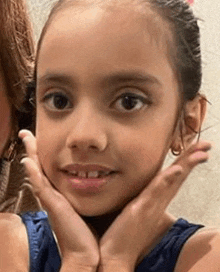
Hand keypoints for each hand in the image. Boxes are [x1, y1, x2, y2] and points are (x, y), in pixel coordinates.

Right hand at [19, 130, 98, 270]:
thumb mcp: (87, 207)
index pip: (50, 169)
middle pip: (40, 167)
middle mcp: (53, 195)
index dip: (44, 154)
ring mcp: (51, 200)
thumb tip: (98, 180)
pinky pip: (41, 186)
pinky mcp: (53, 206)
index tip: (40, 139)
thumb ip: (89, 194)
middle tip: (27, 134)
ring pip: (38, 173)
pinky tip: (29, 161)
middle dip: (33, 149)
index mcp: (61, 194)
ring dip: (31, 155)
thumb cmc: (89, 232)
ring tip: (26, 138)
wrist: (86, 254)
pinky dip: (34, 174)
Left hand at [99, 140, 210, 271]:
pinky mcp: (142, 208)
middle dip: (193, 158)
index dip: (187, 160)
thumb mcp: (137, 208)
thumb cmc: (125, 231)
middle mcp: (159, 200)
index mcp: (158, 198)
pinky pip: (157, 191)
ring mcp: (152, 204)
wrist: (115, 254)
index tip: (197, 148)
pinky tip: (177, 169)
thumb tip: (144, 186)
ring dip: (187, 165)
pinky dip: (168, 179)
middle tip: (207, 144)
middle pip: (179, 174)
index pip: (176, 175)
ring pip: (173, 180)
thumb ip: (145, 196)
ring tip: (201, 152)